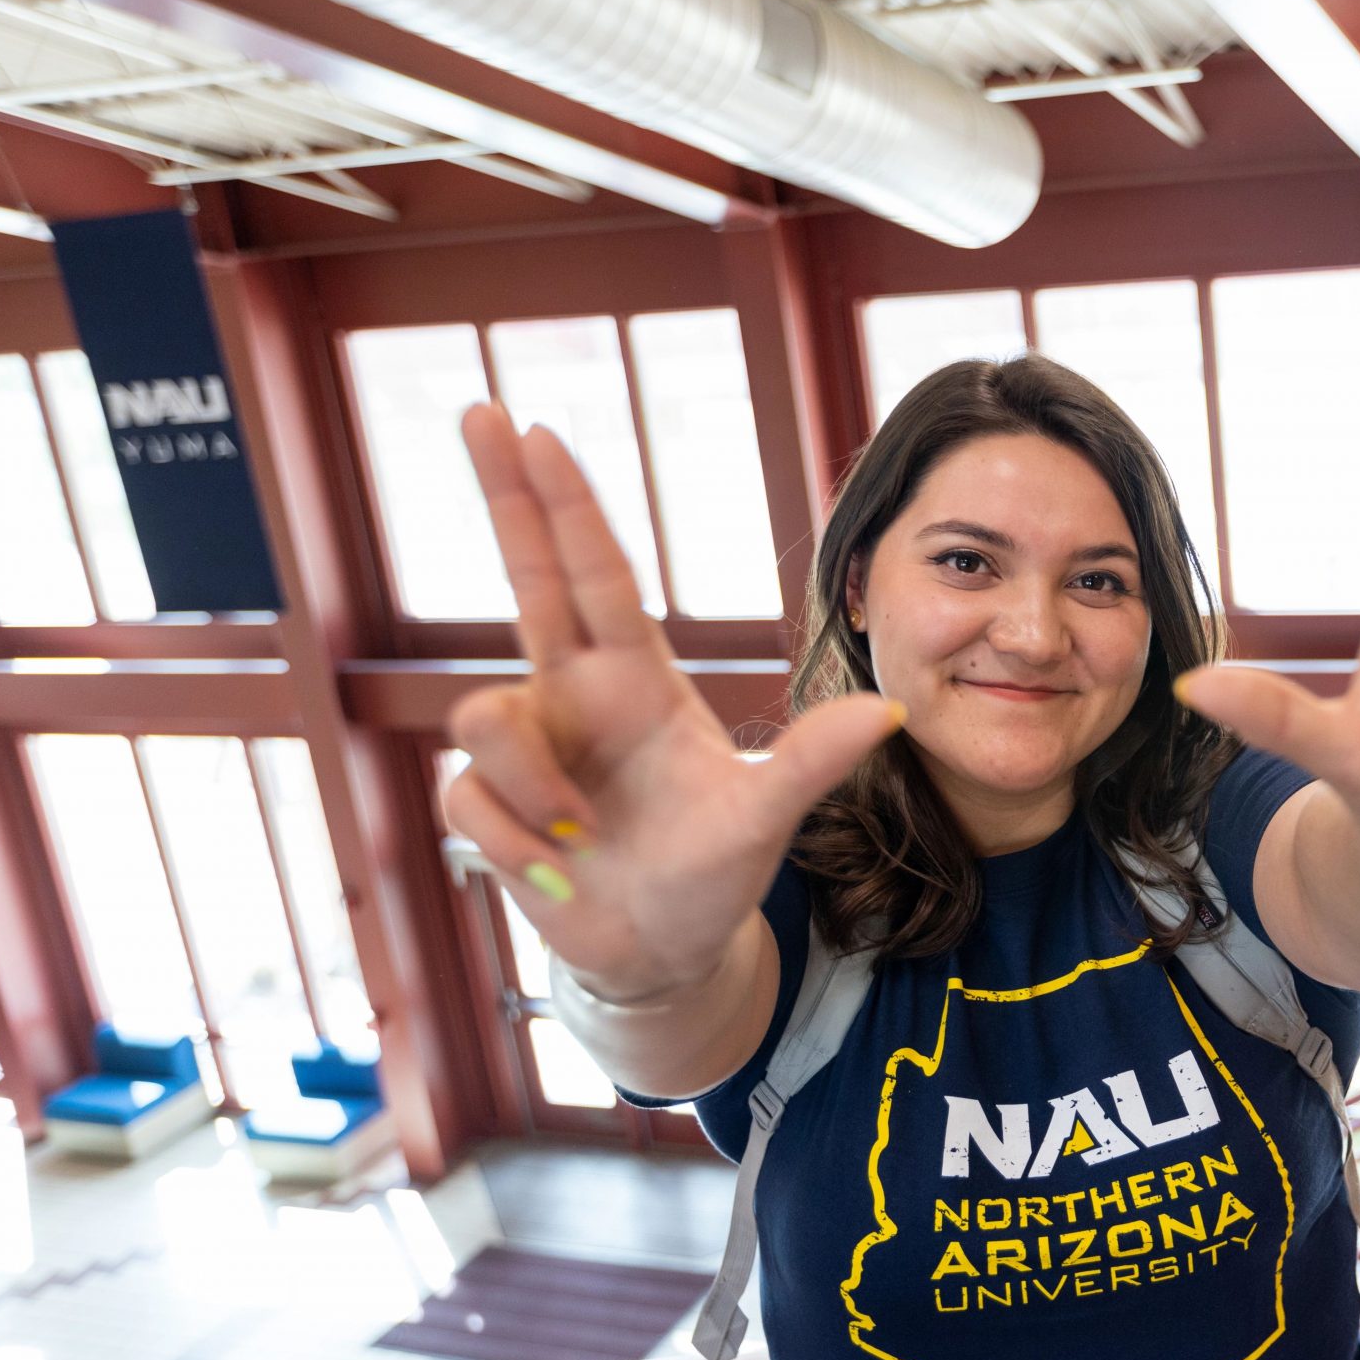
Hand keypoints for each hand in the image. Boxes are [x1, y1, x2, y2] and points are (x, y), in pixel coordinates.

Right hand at [439, 405, 902, 1002]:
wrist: (665, 953)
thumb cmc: (715, 872)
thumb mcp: (768, 816)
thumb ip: (814, 762)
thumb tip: (891, 710)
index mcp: (638, 683)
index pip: (596, 573)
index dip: (566, 504)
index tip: (539, 430)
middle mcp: (575, 699)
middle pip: (526, 577)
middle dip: (500, 492)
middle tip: (475, 406)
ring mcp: (528, 749)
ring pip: (486, 716)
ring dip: (533, 781)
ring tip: (584, 834)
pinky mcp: (488, 806)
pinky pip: (469, 796)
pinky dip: (517, 840)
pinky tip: (557, 867)